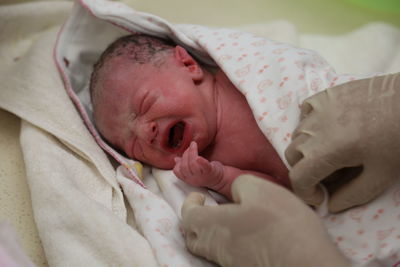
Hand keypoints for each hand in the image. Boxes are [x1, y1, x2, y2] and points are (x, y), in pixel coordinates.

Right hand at [173, 141, 223, 187]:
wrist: (222, 180)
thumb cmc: (207, 173)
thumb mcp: (194, 171)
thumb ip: (184, 165)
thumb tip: (176, 159)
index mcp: (188, 179)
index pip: (177, 171)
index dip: (178, 162)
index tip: (182, 155)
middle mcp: (194, 179)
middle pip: (184, 167)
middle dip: (186, 154)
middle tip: (190, 146)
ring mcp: (202, 176)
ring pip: (192, 165)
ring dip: (192, 152)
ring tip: (194, 144)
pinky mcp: (210, 172)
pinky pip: (204, 167)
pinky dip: (201, 161)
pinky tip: (199, 157)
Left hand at [181, 175, 348, 266]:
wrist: (306, 262)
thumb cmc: (279, 222)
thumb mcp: (259, 188)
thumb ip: (239, 184)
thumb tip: (235, 191)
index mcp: (213, 225)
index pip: (187, 216)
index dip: (190, 203)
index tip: (200, 195)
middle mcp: (216, 247)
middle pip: (193, 237)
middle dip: (197, 220)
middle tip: (210, 207)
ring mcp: (230, 261)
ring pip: (210, 247)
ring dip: (213, 231)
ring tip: (231, 217)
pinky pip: (227, 254)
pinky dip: (229, 241)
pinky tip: (248, 232)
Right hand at [285, 73, 399, 212]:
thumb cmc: (399, 140)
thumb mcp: (381, 176)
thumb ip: (352, 195)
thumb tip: (332, 205)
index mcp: (326, 151)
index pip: (297, 177)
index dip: (306, 193)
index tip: (322, 197)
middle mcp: (314, 129)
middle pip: (292, 156)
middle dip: (306, 171)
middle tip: (330, 175)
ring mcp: (317, 108)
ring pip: (297, 135)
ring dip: (307, 149)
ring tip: (333, 151)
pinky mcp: (325, 94)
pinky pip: (305, 113)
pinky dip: (309, 125)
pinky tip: (328, 128)